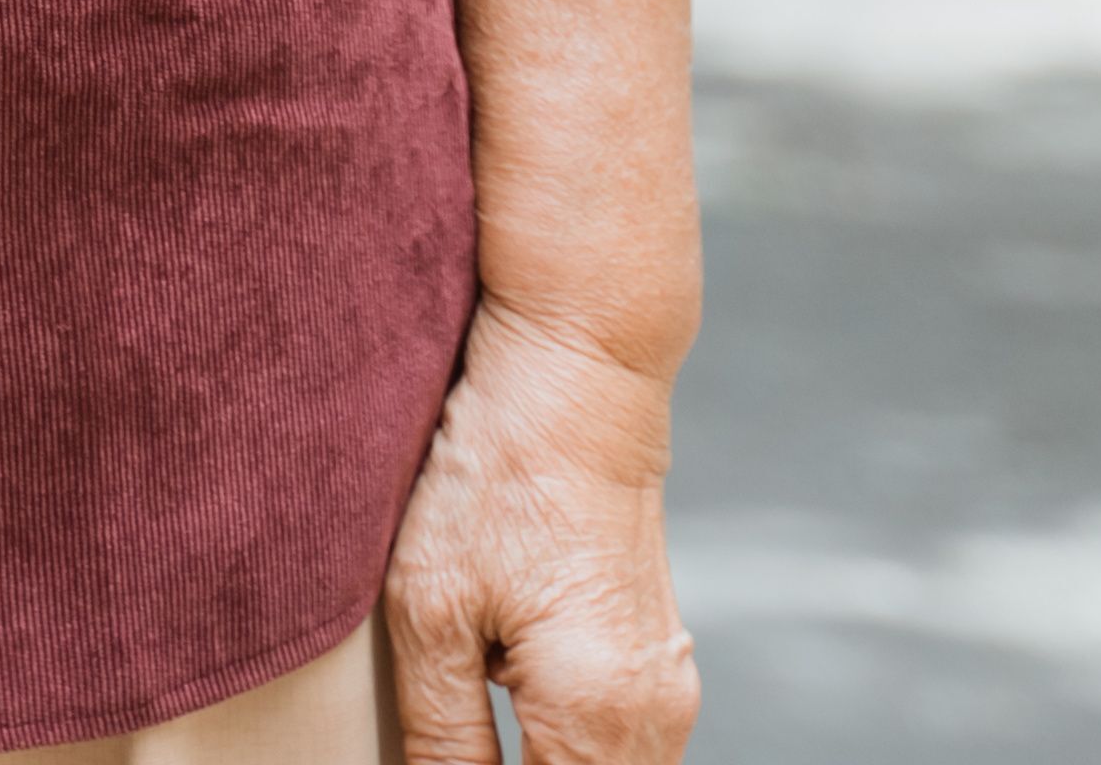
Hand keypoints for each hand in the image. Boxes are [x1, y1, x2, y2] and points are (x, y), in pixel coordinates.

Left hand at [386, 306, 696, 761]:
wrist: (579, 375)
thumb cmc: (496, 478)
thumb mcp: (433, 611)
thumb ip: (443, 738)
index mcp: (595, 715)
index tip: (432, 764)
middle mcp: (654, 716)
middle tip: (445, 743)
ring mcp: (669, 688)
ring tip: (467, 731)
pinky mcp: (662, 659)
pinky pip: (619, 748)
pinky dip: (565, 752)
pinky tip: (505, 717)